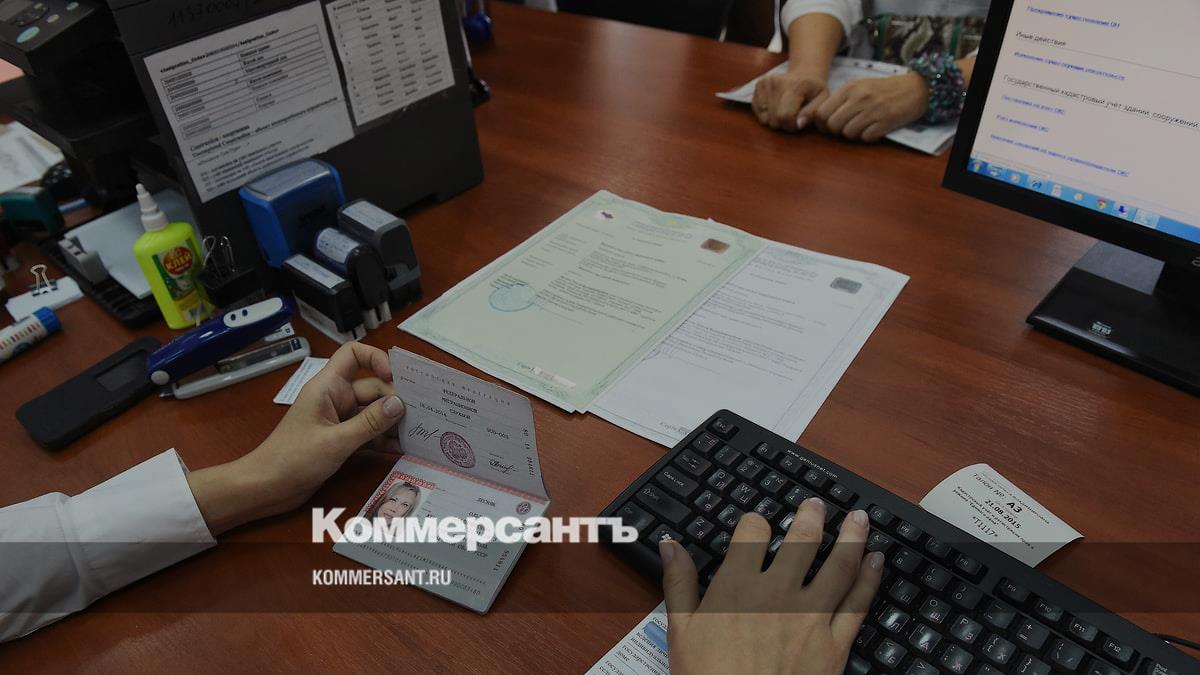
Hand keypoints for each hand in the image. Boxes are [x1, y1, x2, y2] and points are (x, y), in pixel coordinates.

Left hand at [187, 342, 406, 534]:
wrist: (265, 488)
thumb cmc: (292, 459)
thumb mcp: (335, 442)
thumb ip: (369, 423)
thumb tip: (400, 404)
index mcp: (328, 387)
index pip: (353, 354)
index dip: (376, 358)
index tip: (395, 377)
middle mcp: (335, 399)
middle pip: (372, 388)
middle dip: (394, 400)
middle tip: (422, 415)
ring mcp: (338, 420)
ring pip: (373, 413)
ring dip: (392, 422)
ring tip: (419, 433)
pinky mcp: (341, 440)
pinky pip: (368, 433)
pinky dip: (383, 439)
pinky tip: (402, 449)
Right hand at [660, 498, 883, 674]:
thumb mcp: (681, 630)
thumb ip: (679, 583)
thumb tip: (670, 546)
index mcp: (737, 584)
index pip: (752, 533)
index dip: (755, 521)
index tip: (758, 522)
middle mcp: (777, 591)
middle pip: (803, 540)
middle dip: (813, 516)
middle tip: (819, 504)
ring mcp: (811, 616)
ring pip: (840, 564)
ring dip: (852, 536)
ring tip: (859, 518)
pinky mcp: (835, 643)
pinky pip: (858, 603)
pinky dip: (870, 578)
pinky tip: (877, 561)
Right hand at [752, 70, 828, 131]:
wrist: (805, 74)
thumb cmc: (814, 91)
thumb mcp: (822, 100)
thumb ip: (813, 114)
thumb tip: (799, 124)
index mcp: (795, 86)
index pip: (785, 117)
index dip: (792, 125)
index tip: (799, 121)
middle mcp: (776, 82)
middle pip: (774, 120)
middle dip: (784, 124)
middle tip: (793, 115)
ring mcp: (765, 83)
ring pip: (764, 119)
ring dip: (775, 120)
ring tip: (785, 110)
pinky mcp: (758, 85)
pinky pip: (757, 113)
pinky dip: (766, 115)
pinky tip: (776, 107)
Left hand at [814, 72, 929, 141]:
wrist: (916, 88)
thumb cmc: (884, 90)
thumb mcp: (860, 86)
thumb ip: (841, 99)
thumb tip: (820, 119)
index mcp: (850, 88)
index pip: (821, 112)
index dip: (822, 124)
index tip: (829, 126)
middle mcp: (860, 98)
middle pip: (832, 125)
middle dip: (836, 131)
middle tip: (845, 129)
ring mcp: (873, 109)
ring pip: (848, 133)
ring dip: (853, 135)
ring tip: (861, 128)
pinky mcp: (886, 121)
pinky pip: (866, 138)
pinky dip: (868, 137)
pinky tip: (873, 129)